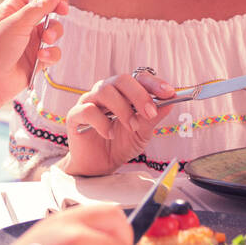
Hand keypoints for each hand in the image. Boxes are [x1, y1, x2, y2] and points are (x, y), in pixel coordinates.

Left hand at [0, 0, 73, 107]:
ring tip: (45, 40)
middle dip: (58, 9)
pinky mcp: (37, 58)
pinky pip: (53, 51)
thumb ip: (39, 8)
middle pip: (49, 8)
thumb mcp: (16, 24)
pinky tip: (42, 58)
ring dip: (54, 33)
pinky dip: (51, 53)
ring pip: (54, 29)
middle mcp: (23, 23)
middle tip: (63, 10)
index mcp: (13, 9)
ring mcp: (31, 41)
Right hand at [61, 69, 177, 176]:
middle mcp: (106, 92)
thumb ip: (152, 118)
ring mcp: (89, 102)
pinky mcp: (75, 116)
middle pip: (121, 79)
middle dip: (139, 95)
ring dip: (122, 109)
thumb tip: (170, 103)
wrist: (99, 166)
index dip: (154, 83)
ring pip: (104, 90)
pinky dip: (102, 122)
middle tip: (150, 113)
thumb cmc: (120, 145)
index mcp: (124, 93)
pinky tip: (109, 134)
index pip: (138, 78)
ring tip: (131, 126)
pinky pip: (88, 110)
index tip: (169, 92)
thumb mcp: (142, 133)